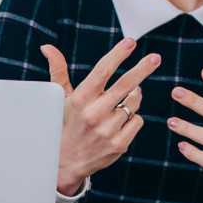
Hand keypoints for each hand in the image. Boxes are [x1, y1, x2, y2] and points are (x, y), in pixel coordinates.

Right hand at [41, 38, 160, 194]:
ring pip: (133, 103)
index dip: (118, 54)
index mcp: (80, 99)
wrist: (65, 161)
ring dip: (132, 98)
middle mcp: (94, 114)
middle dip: (142, 69)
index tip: (131, 41)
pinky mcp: (119, 144)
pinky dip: (132, 117)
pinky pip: (137, 120)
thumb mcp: (61, 97)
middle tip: (155, 58)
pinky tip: (119, 121)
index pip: (102, 71)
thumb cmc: (64, 122)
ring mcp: (108, 130)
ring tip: (119, 101)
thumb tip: (47, 47)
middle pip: (125, 85)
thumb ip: (58, 70)